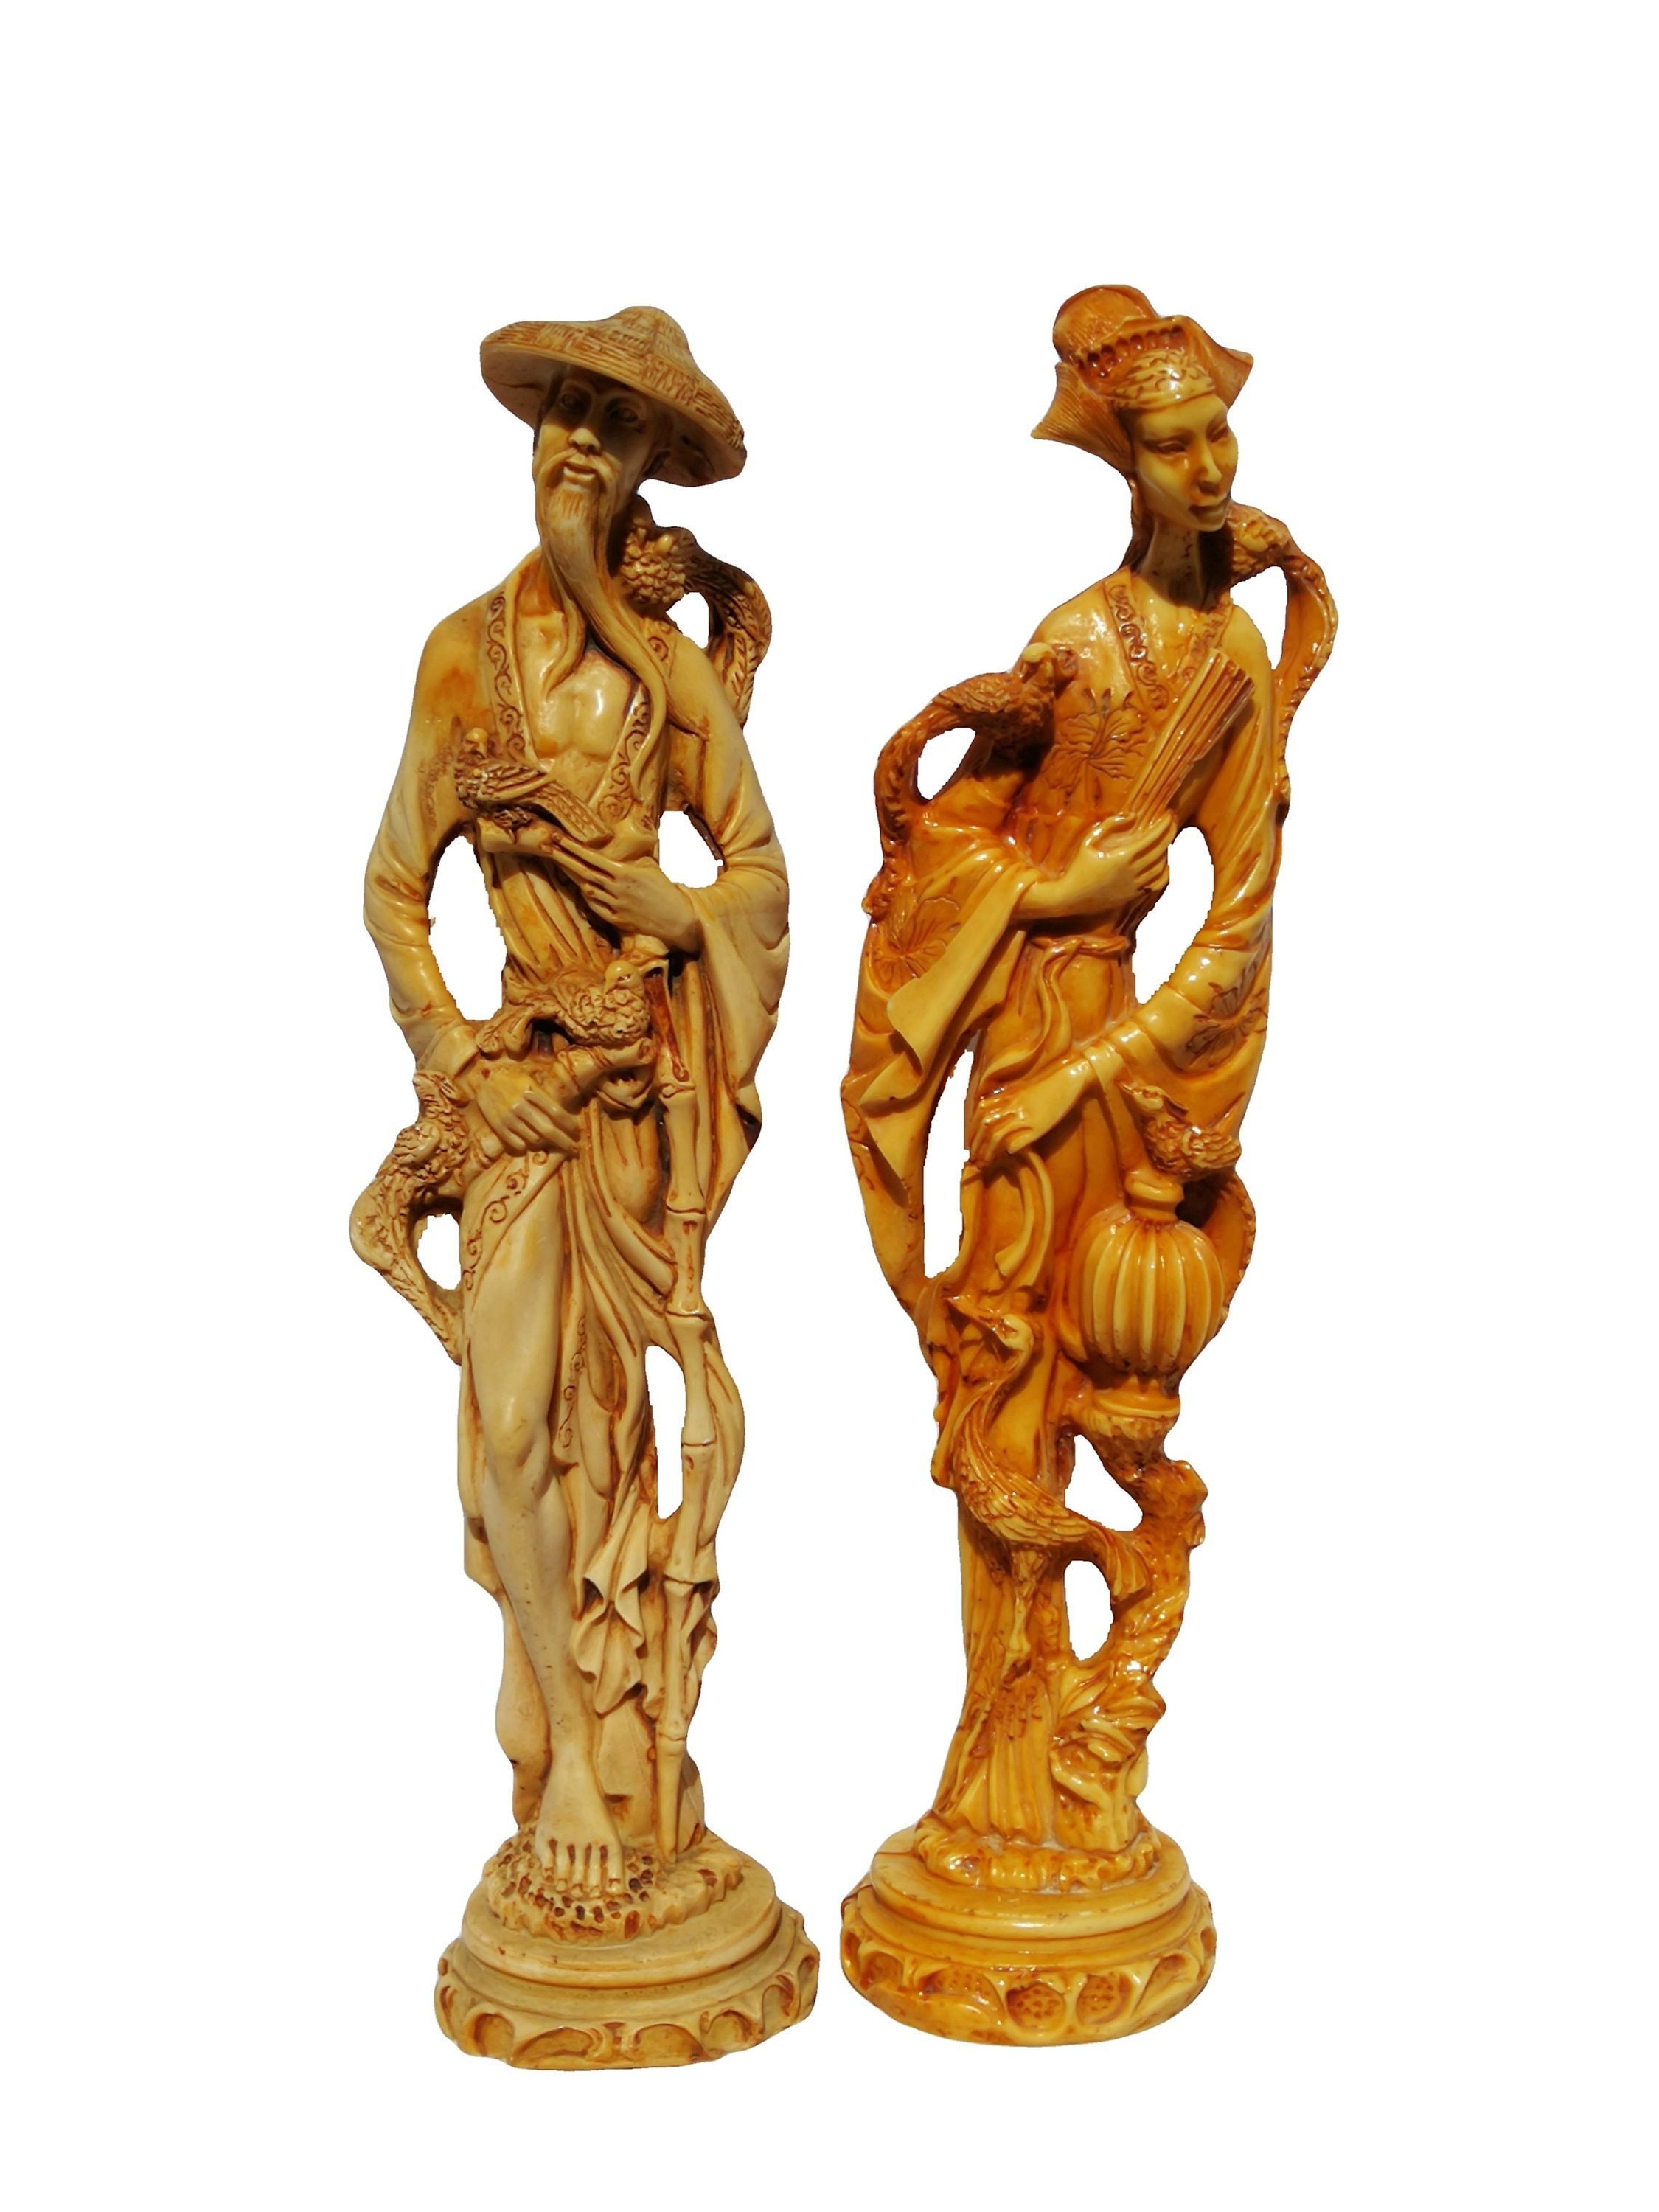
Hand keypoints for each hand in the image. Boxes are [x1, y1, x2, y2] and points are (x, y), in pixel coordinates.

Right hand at [473, 1063, 582, 1158]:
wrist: (483, 1080)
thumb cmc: (512, 1078)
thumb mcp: (530, 1078)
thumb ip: (546, 1094)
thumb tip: (567, 1111)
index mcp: (531, 1091)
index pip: (556, 1112)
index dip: (569, 1125)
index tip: (577, 1132)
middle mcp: (520, 1105)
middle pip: (548, 1130)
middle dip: (565, 1142)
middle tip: (575, 1149)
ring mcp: (508, 1118)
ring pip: (534, 1139)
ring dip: (545, 1143)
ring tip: (550, 1142)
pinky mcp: (498, 1127)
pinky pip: (518, 1144)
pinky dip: (527, 1146)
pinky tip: (531, 1143)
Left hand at [549, 838, 700, 950]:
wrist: (679, 919)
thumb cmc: (668, 890)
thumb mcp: (651, 868)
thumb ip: (632, 860)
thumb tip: (620, 848)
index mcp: (625, 874)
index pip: (593, 858)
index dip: (574, 848)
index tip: (561, 839)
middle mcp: (617, 890)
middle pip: (583, 873)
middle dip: (564, 859)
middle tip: (548, 847)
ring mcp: (615, 906)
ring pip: (587, 890)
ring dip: (573, 877)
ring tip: (562, 864)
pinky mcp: (618, 920)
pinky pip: (596, 907)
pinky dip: (588, 897)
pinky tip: (583, 888)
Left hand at [973, 1053, 1094, 1162]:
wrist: (1068, 1077)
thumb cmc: (1046, 1084)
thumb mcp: (1020, 1089)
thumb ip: (1004, 1099)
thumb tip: (989, 1112)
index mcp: (1006, 1095)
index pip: (980, 1114)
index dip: (971, 1131)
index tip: (970, 1143)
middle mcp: (1012, 1105)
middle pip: (985, 1126)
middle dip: (976, 1144)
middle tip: (974, 1157)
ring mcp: (1024, 1115)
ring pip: (997, 1135)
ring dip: (988, 1151)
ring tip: (986, 1161)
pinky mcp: (1038, 1125)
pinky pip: (1018, 1140)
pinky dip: (1010, 1148)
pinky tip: (1008, 1154)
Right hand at [1018, 813, 1171, 923]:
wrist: (1071, 898)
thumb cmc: (1077, 868)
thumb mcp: (1088, 841)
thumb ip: (1109, 825)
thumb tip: (1132, 816)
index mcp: (1122, 857)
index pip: (1151, 839)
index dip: (1163, 826)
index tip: (1168, 815)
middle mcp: (1132, 872)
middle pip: (1160, 851)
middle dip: (1169, 834)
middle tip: (1172, 822)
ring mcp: (1134, 886)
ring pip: (1161, 867)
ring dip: (1166, 851)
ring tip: (1165, 840)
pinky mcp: (1133, 896)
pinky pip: (1156, 884)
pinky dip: (1164, 872)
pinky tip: (1163, 864)